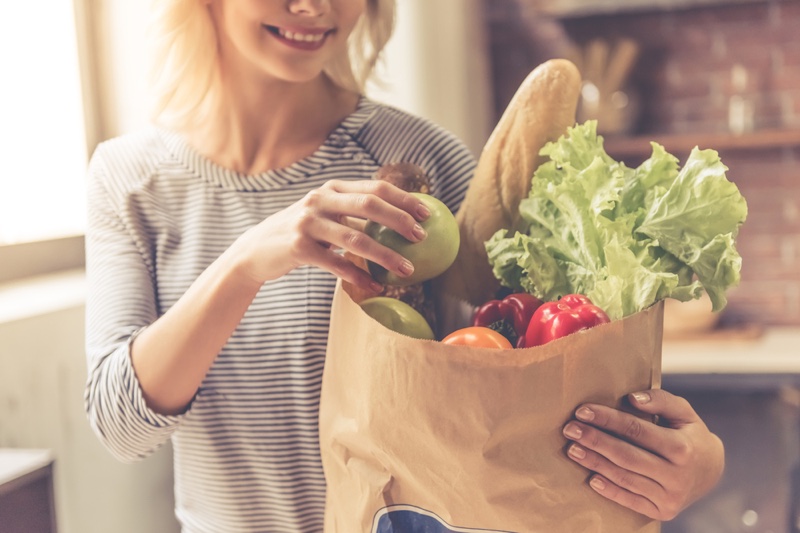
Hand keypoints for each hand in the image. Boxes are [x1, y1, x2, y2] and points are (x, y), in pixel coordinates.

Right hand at [230, 179, 429, 289]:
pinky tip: (375, 286)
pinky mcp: (298, 248)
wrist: (256, 250)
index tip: (427, 215)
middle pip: (369, 206)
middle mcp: (319, 200)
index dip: (404, 200)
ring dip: (386, 256)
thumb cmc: (301, 233)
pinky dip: (359, 276)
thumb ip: (352, 212)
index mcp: (332, 188)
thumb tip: (398, 220)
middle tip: (421, 238)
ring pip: (356, 238)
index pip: (375, 188)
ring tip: (407, 271)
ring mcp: (307, 223)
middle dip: (400, 221)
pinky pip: (336, 264)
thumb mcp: (324, 214)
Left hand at [562, 389, 724, 520]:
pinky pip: (630, 501)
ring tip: (572, 449)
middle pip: (626, 455)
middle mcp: (677, 475)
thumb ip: (660, 400)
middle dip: (594, 441)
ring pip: (624, 478)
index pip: (636, 430)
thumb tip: (632, 398)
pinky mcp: (662, 511)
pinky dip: (609, 490)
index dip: (607, 419)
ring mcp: (670, 497)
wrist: (711, 472)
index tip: (582, 411)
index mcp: (682, 447)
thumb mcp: (684, 412)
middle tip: (570, 429)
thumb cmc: (690, 435)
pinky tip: (590, 478)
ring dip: (595, 463)